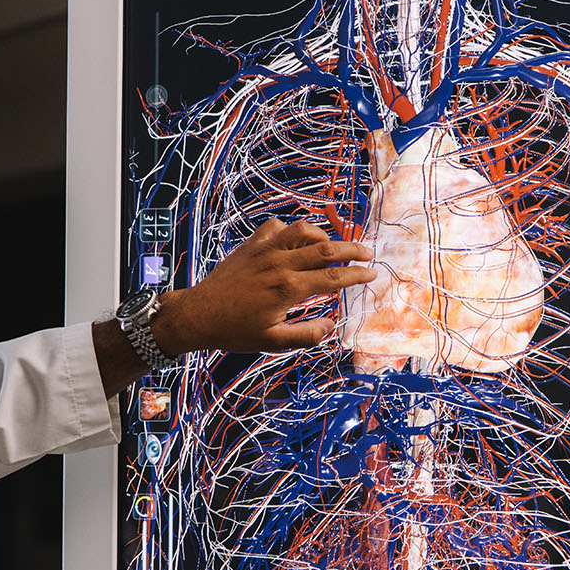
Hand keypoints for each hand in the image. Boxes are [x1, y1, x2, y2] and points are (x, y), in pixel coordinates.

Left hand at [151, 219, 374, 355]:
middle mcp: (280, 263)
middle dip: (352, 249)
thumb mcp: (273, 342)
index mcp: (289, 288)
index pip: (334, 277)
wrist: (198, 314)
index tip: (371, 275)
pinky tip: (294, 241)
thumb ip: (306, 335)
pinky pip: (276, 227)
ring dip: (323, 235)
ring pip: (303, 230)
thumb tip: (331, 326)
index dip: (357, 275)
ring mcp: (264, 250)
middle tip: (367, 254)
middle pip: (326, 248)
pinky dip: (290, 230)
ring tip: (333, 246)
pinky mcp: (250, 246)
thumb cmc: (235, 331)